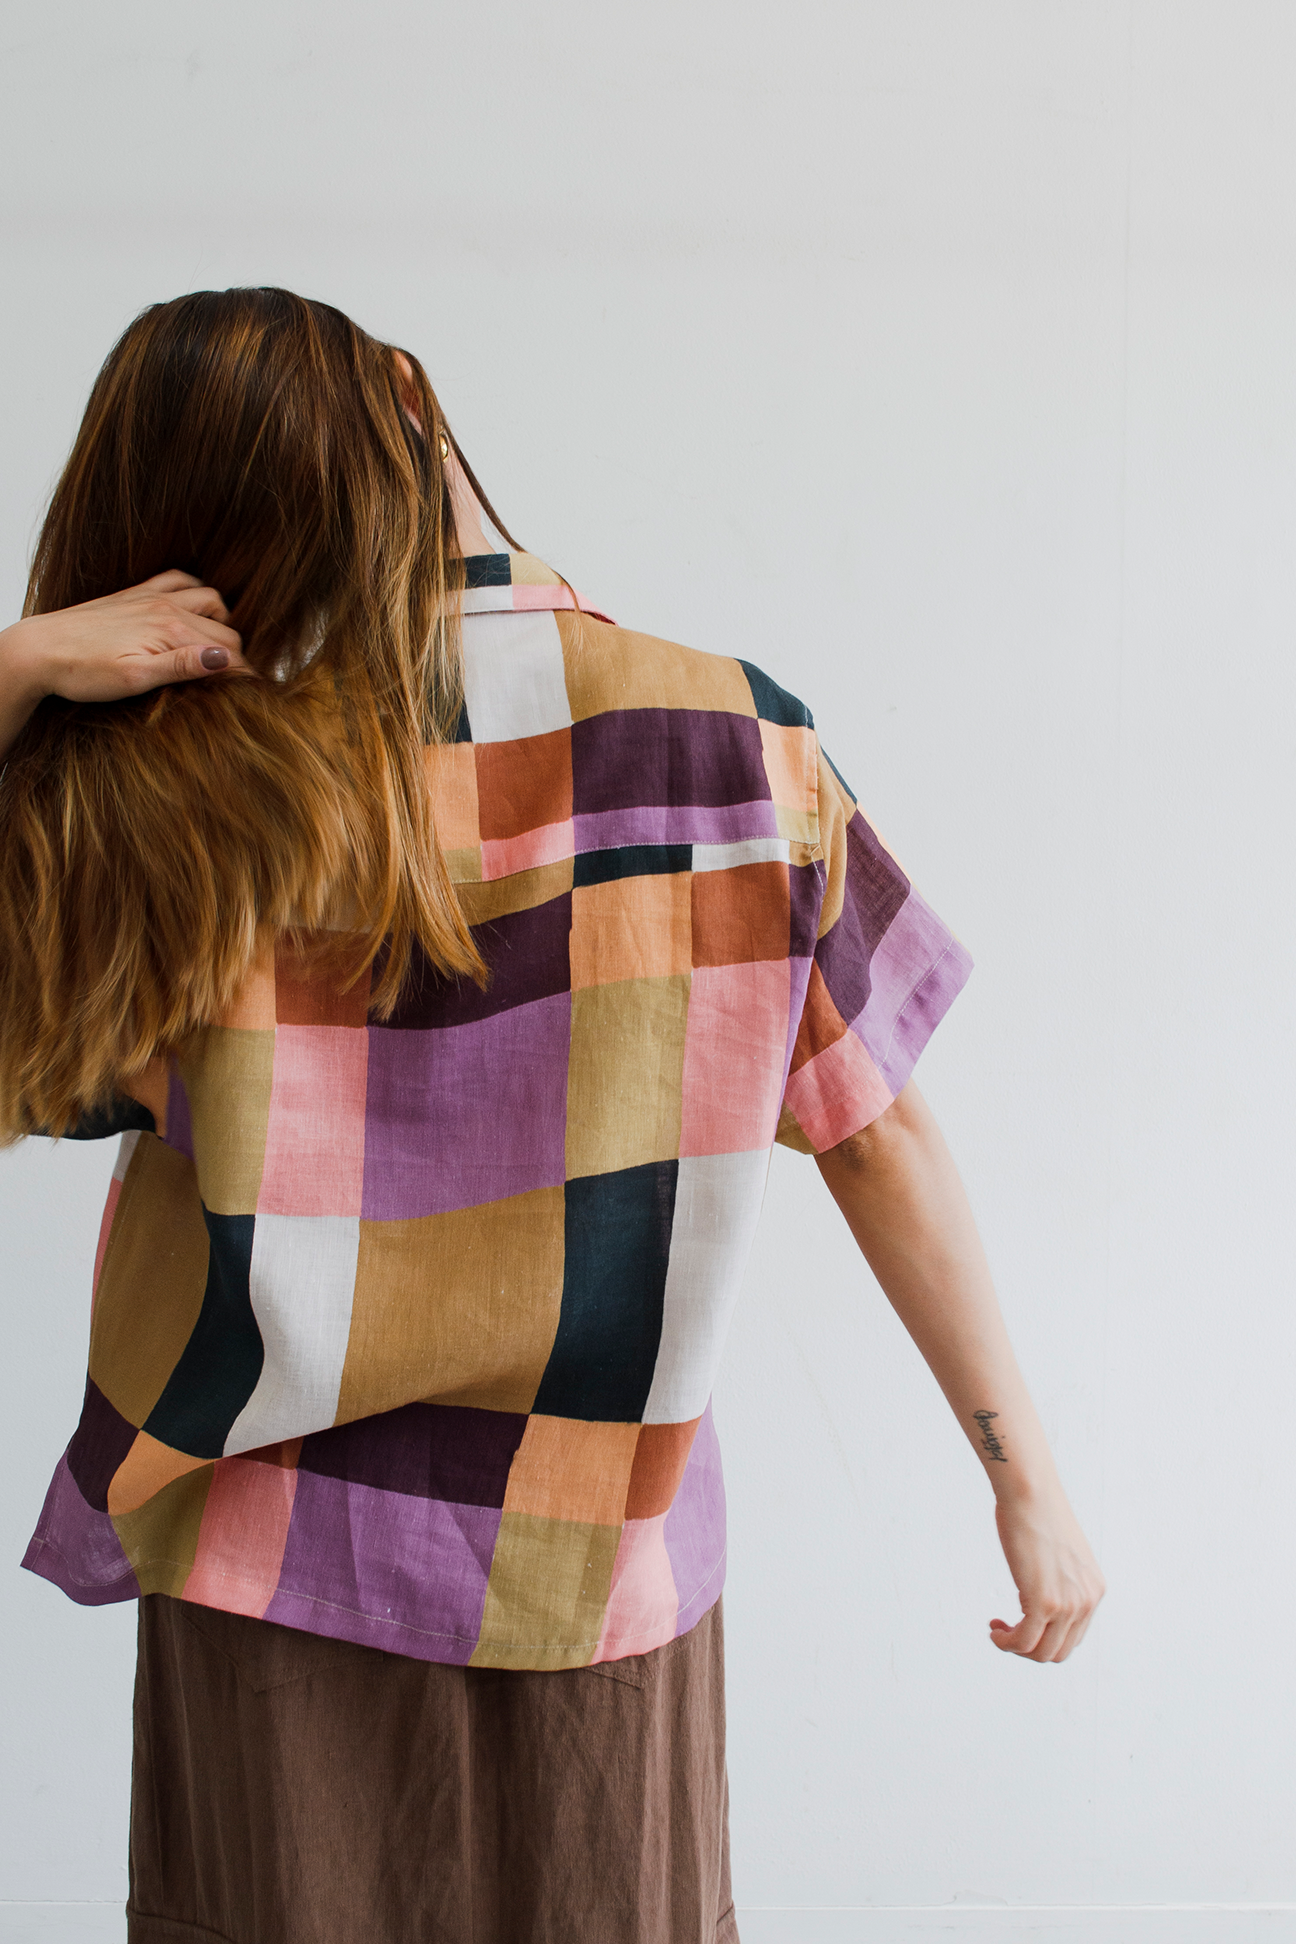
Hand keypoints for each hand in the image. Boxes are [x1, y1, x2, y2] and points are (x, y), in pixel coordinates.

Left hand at [2, 570, 251, 709]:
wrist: (38, 649)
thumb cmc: (81, 670)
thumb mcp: (134, 678)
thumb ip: (182, 666)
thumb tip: (225, 659)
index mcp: (170, 629)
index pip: (228, 652)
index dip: (245, 675)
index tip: (256, 696)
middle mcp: (166, 607)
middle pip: (225, 629)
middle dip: (239, 656)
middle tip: (242, 685)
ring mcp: (151, 597)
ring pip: (210, 600)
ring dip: (224, 622)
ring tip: (222, 651)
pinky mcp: (135, 595)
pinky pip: (179, 580)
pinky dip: (196, 592)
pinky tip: (195, 610)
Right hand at [989, 1482, 1105, 1661]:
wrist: (1031, 1493)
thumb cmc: (1038, 1513)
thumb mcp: (1061, 1554)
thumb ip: (1061, 1578)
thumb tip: (1041, 1588)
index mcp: (1094, 1590)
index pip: (1073, 1636)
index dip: (1044, 1637)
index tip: (1021, 1622)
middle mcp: (1086, 1601)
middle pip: (1059, 1651)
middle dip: (1030, 1648)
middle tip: (1007, 1630)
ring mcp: (1067, 1604)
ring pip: (1041, 1653)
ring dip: (1016, 1648)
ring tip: (999, 1631)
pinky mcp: (1044, 1602)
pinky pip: (1024, 1641)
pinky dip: (1006, 1643)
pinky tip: (995, 1630)